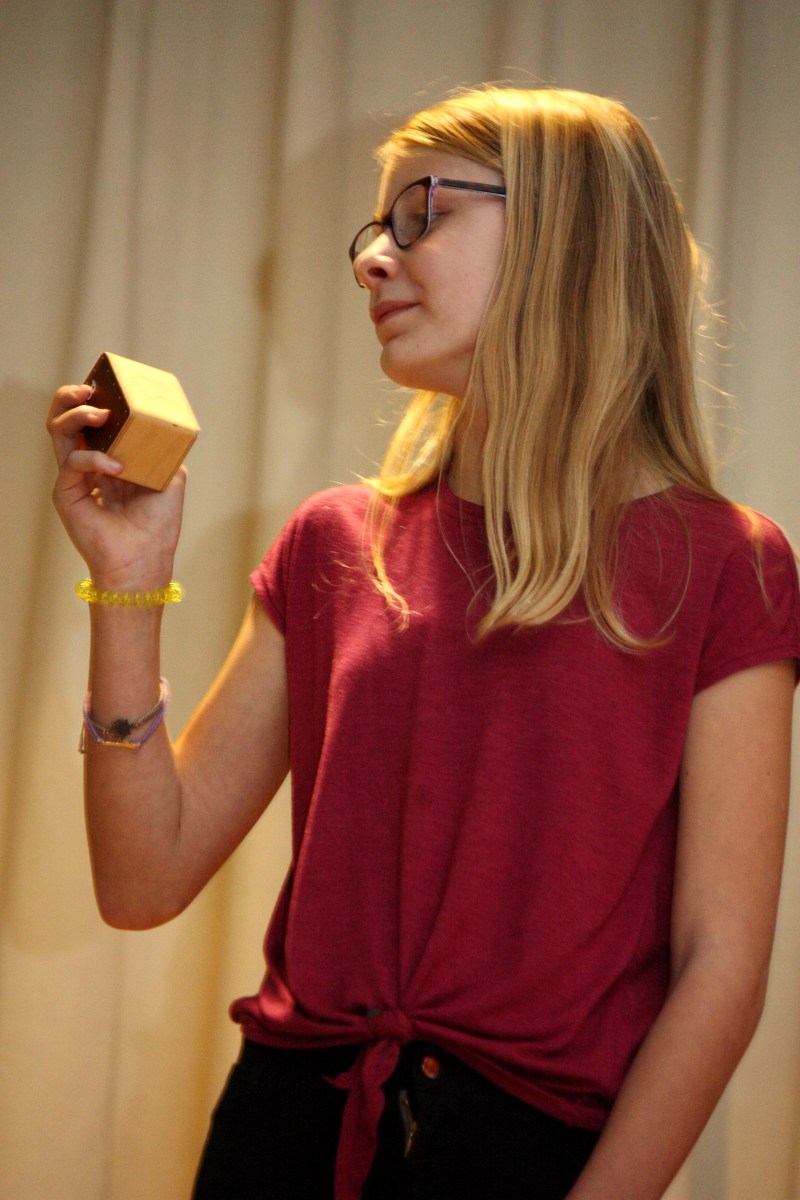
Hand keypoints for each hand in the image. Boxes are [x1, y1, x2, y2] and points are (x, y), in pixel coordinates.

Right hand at [47, 384, 186, 588]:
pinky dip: (94, 458)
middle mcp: (88, 465)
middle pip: (66, 418)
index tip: (108, 386)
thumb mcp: (170, 476)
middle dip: (73, 396)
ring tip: (99, 411)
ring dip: (75, 414)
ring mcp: (75, 478)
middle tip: (90, 390)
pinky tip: (117, 466)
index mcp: (110, 458)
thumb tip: (162, 425)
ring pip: (58, 432)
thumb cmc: (158, 524)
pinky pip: (73, 463)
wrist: (146, 558)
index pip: (92, 419)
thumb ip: (162, 448)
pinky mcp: (67, 493)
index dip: (95, 399)